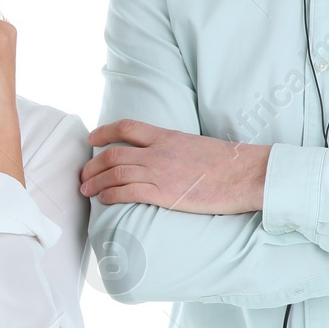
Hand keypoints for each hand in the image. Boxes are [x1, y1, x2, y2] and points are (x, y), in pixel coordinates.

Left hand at [80, 120, 268, 214]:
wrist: (245, 173)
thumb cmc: (228, 163)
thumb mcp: (196, 145)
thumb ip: (175, 148)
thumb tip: (166, 157)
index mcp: (167, 136)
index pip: (127, 127)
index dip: (104, 132)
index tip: (92, 139)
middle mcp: (158, 151)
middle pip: (113, 153)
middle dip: (92, 164)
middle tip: (83, 174)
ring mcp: (160, 172)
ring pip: (115, 173)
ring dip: (95, 182)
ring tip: (85, 189)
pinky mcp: (165, 193)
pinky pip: (128, 192)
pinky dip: (110, 194)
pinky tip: (103, 199)